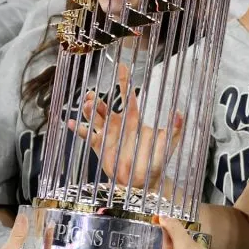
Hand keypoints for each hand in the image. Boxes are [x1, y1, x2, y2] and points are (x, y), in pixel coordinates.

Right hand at [69, 64, 184, 188]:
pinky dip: (78, 129)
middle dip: (98, 100)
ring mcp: (107, 134)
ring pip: (95, 118)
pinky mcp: (99, 146)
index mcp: (132, 119)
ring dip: (89, 111)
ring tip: (86, 106)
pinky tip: (69, 123)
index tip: (122, 66)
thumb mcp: (168, 144)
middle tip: (92, 96)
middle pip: (106, 106)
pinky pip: (87, 136)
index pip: (127, 96)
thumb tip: (179, 112)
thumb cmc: (156, 160)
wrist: (144, 181)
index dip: (124, 81)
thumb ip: (175, 128)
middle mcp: (117, 123)